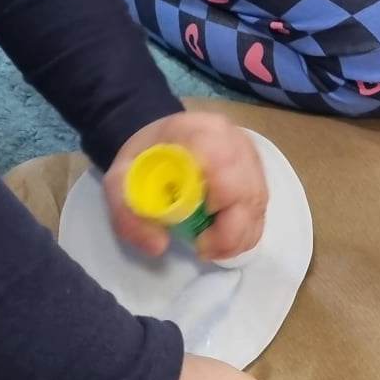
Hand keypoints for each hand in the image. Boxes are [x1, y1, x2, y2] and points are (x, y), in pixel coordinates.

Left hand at [105, 111, 267, 261]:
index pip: (222, 164)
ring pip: (258, 203)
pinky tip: (224, 240)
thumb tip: (159, 246)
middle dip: (229, 231)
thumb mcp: (118, 182)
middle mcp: (233, 140)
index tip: (196, 233)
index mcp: (199, 132)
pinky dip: (246, 232)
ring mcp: (249, 156)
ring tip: (211, 247)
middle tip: (203, 247)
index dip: (217, 203)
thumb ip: (128, 214)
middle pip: (247, 190)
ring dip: (239, 235)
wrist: (160, 141)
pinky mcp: (257, 173)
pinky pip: (261, 208)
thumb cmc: (143, 159)